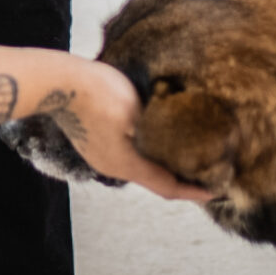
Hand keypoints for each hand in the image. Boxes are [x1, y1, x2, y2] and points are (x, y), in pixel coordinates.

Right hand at [61, 60, 212, 201]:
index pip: (168, 187)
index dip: (194, 191)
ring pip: (140, 168)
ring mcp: (101, 157)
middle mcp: (113, 168)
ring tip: (185, 156)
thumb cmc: (98, 93)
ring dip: (163, 165)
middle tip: (206, 171)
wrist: (58, 83)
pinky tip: (156, 140)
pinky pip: (128, 156)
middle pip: (154, 181)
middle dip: (181, 179)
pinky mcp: (94, 144)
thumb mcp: (137, 109)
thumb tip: (179, 139)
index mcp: (127, 165)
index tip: (217, 192)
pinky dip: (147, 155)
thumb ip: (159, 128)